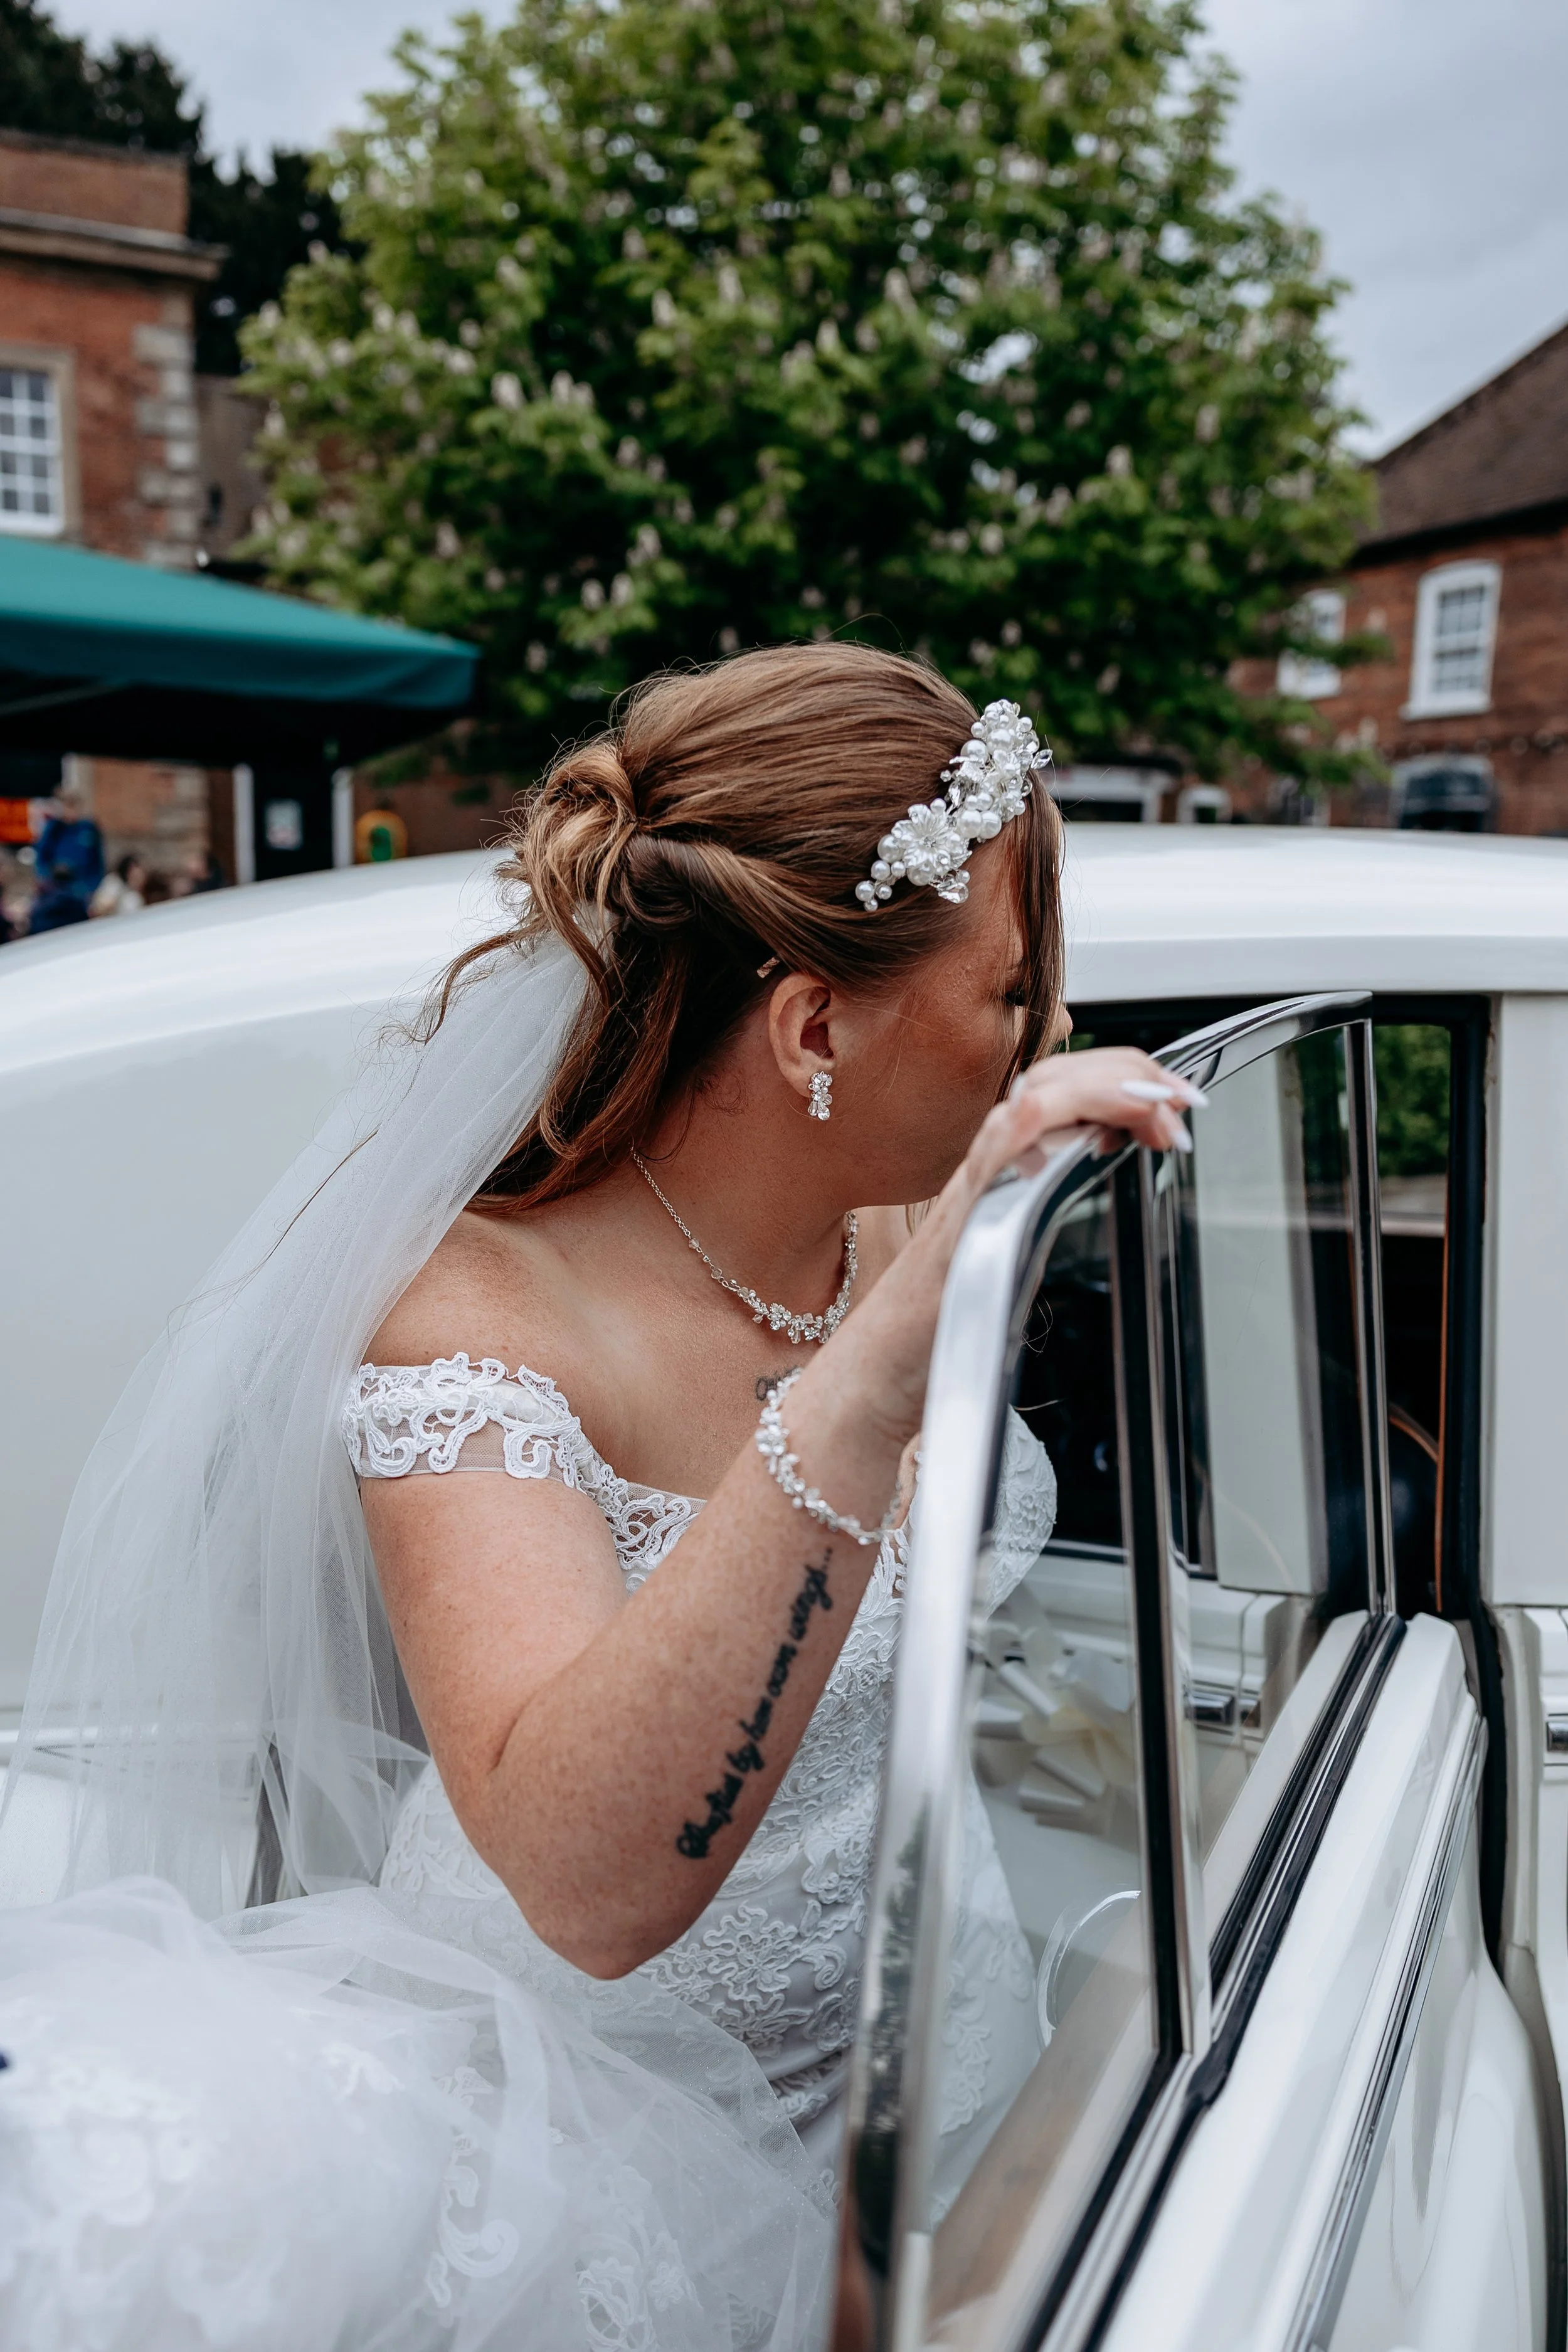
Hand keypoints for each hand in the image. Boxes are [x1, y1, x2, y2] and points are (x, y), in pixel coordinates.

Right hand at [833, 1047, 1203, 1443]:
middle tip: (1183, 1100)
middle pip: (1053, 1082)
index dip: (1121, 1077)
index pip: (1063, 1089)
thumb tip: (1104, 1164)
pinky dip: (1025, 1132)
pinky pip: (989, 1164)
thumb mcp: (1015, 1251)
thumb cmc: (941, 1323)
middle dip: (1125, 1074)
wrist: (874, 1374)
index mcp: (1002, 1170)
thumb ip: (1048, 1204)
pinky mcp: (955, 1236)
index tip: (1177, 1100)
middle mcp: (984, 1170)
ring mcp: (967, 1198)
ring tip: (1155, 1105)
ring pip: (1027, 1107)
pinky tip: (1064, 1124)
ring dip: (1096, 1091)